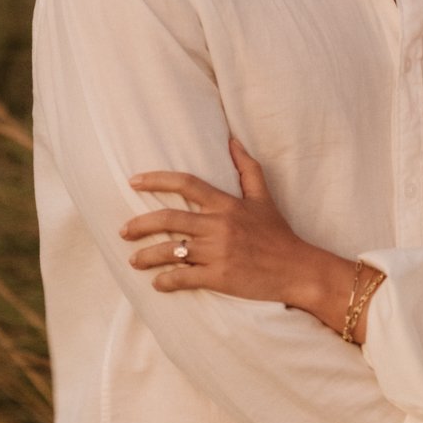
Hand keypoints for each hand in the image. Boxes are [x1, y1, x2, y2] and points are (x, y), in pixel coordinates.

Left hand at [121, 139, 310, 300]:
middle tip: (123, 230)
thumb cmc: (279, 234)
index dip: (156, 180)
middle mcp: (219, 225)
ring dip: (146, 256)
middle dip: (140, 224)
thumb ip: (247, 168)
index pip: (186, 184)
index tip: (133, 181)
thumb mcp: (264, 198)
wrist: (298, 269)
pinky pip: (183, 278)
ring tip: (134, 260)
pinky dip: (166, 281)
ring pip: (171, 251)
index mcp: (227, 204)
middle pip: (169, 218)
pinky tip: (157, 283)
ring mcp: (218, 252)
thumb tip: (233, 139)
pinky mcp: (219, 277)